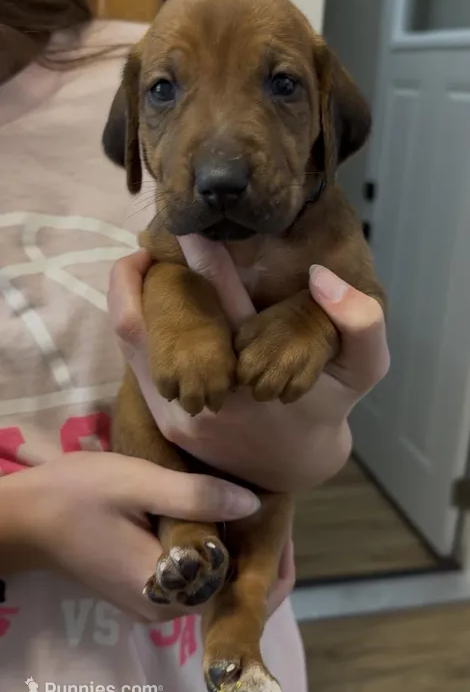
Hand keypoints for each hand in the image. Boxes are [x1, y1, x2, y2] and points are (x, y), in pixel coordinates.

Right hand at [0, 451, 292, 620]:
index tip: (282, 515)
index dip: (268, 557)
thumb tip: (255, 505)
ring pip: (210, 581)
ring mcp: (152, 601)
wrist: (26, 517)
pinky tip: (219, 517)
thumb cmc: (79, 495)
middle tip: (272, 503)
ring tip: (253, 505)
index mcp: (167, 588)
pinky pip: (190, 574)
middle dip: (256, 552)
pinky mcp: (142, 587)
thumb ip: (196, 496)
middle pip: (227, 588)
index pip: (237, 589)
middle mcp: (164, 607)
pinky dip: (210, 550)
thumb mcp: (139, 483)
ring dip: (234, 550)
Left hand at [108, 238, 388, 492]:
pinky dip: (136, 325)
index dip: (204, 258)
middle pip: (154, 322)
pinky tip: (146, 301)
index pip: (225, 302)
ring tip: (142, 263)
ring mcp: (182, 413)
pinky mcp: (165, 422)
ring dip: (131, 297)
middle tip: (149, 239)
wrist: (295, 466)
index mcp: (260, 370)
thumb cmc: (328, 403)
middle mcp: (213, 393)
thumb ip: (361, 321)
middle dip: (143, 276)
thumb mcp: (365, 366)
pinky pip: (134, 363)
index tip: (189, 226)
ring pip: (133, 341)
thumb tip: (321, 276)